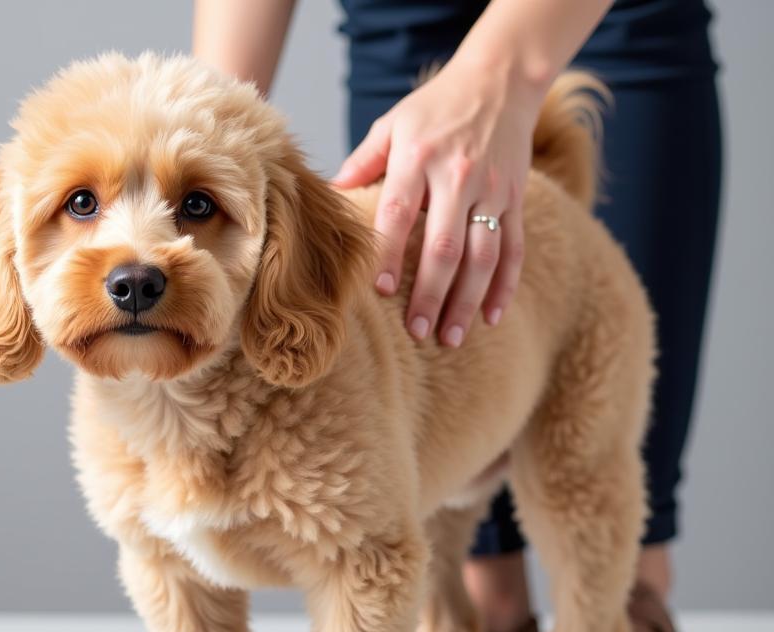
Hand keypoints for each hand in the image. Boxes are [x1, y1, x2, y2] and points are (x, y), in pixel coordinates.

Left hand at [332, 56, 541, 345]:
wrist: (501, 79)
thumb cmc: (435, 108)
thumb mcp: (393, 125)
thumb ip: (362, 163)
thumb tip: (327, 198)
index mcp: (420, 158)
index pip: (400, 212)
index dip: (389, 253)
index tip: (381, 291)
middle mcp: (459, 177)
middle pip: (444, 246)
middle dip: (431, 294)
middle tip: (417, 332)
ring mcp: (493, 192)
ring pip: (483, 257)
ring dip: (466, 302)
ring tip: (449, 339)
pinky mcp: (517, 201)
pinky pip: (514, 250)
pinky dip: (505, 288)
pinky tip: (492, 320)